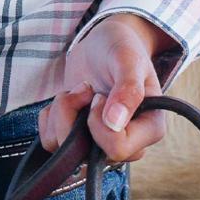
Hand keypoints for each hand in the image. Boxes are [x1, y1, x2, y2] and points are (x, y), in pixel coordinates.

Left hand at [38, 14, 170, 164]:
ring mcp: (100, 142)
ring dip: (61, 114)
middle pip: (89, 156)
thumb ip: (128, 89)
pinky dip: (50, 118)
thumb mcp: (128, 60)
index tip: (98, 96)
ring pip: (64, 149)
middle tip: (85, 89)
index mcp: (149, 129)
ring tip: (76, 91)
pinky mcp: (78, 137)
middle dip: (74, 116)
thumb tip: (114, 123)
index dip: (99, 123)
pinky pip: (51, 141)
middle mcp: (127, 143)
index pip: (119, 149)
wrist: (104, 44)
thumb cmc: (122, 49)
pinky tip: (67, 98)